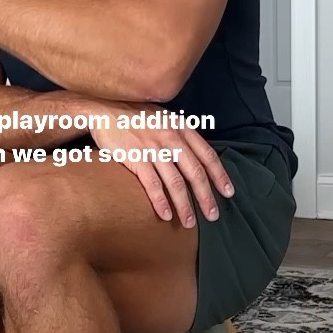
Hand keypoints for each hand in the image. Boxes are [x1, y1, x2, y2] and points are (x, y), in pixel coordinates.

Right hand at [85, 100, 233, 227]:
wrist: (104, 110)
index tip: (228, 192)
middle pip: (195, 172)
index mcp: (181, 128)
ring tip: (189, 223)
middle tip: (213, 216)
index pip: (207, 155)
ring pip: (175, 182)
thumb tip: (195, 157)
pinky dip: (160, 201)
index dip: (220, 175)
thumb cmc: (135, 116)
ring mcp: (153, 148)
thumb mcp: (164, 118)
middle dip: (206, 196)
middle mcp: (171, 138)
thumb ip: (180, 135)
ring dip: (184, 205)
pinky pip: (152, 184)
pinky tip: (166, 215)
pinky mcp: (135, 157)